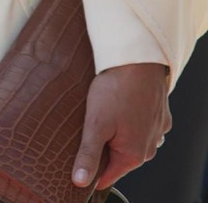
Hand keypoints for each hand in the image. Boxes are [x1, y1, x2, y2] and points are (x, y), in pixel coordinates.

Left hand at [72, 62, 170, 190]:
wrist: (139, 58)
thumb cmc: (117, 88)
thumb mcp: (96, 123)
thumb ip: (88, 154)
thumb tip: (79, 181)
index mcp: (134, 155)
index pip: (107, 176)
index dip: (90, 169)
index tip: (78, 155)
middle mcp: (150, 147)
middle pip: (118, 157)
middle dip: (104, 146)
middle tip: (92, 124)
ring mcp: (157, 131)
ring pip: (131, 140)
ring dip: (118, 131)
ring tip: (106, 111)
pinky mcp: (160, 114)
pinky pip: (143, 124)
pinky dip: (132, 118)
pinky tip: (122, 104)